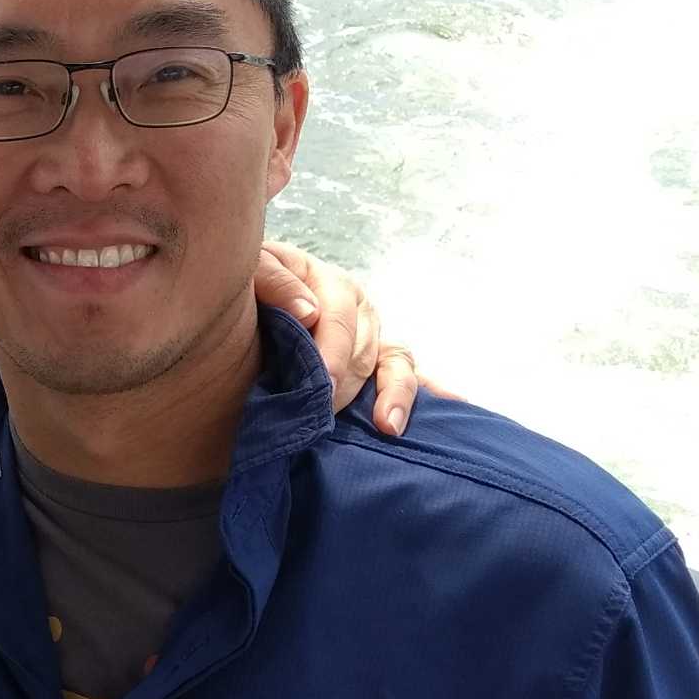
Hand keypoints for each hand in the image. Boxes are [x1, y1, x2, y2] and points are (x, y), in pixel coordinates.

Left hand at [255, 240, 429, 435]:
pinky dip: (432, 391)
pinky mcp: (379, 361)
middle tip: (323, 414)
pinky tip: (456, 404)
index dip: (330, 352)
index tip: (319, 384)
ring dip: (393, 395)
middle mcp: (359, 308)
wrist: (242, 311)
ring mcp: (373, 335)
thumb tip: (307, 313)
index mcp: (330, 283)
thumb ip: (273, 281)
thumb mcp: (253, 272)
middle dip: (345, 385)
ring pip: (395, 364)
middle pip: (365, 350)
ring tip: (388, 425)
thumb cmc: (246, 291)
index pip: (339, 319)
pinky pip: (408, 375)